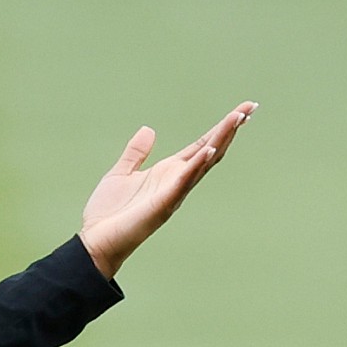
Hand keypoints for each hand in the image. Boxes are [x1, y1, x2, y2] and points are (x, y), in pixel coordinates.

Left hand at [78, 101, 254, 279]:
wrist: (95, 240)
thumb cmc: (108, 212)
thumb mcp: (122, 173)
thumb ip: (136, 153)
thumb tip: (148, 130)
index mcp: (169, 172)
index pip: (202, 145)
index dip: (221, 128)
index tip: (242, 110)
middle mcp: (177, 181)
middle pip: (211, 150)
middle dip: (230, 128)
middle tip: (251, 107)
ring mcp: (173, 193)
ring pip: (204, 162)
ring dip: (221, 140)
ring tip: (238, 118)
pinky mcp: (163, 204)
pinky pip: (184, 182)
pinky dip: (197, 166)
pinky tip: (209, 150)